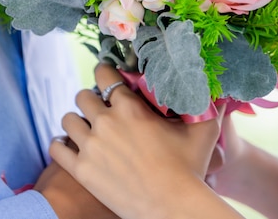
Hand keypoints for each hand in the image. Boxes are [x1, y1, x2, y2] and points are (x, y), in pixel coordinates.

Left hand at [49, 63, 224, 218]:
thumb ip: (208, 108)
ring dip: (76, 120)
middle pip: (82, 96)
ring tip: (84, 127)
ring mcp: (91, 146)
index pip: (104, 75)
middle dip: (90, 99)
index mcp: (130, 108)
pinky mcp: (81, 170)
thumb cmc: (189, 169)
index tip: (106, 76)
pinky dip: (60, 144)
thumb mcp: (202, 133)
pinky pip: (56, 148)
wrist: (172, 206)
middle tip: (98, 108)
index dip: (103, 72)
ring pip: (68, 119)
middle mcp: (106, 122)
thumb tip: (220, 92)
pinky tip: (68, 145)